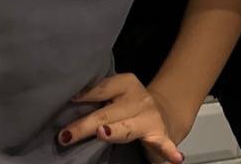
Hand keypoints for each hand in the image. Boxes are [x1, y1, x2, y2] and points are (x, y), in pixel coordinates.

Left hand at [59, 73, 188, 162]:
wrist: (165, 113)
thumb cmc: (129, 106)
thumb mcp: (116, 96)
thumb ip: (99, 98)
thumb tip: (65, 102)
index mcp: (125, 83)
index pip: (100, 88)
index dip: (84, 95)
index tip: (68, 99)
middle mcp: (138, 98)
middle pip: (107, 112)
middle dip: (86, 124)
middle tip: (66, 134)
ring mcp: (150, 117)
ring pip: (126, 127)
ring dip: (114, 132)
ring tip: (103, 133)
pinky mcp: (161, 135)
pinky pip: (163, 143)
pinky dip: (169, 150)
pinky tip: (175, 157)